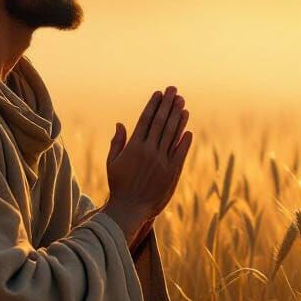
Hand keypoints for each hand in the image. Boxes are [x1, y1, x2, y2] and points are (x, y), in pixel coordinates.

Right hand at [103, 86, 192, 239]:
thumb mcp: (112, 163)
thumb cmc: (119, 186)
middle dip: (168, 105)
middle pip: (161, 122)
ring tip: (183, 104)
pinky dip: (184, 141)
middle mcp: (149, 151)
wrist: (130, 209)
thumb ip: (117, 142)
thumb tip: (120, 123)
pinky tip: (188, 130)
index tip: (159, 93)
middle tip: (174, 91)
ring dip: (178, 118)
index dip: (153, 105)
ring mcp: (161, 161)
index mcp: (133, 147)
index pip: (145, 119)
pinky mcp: (172, 172)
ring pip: (172, 134)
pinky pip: (180, 153)